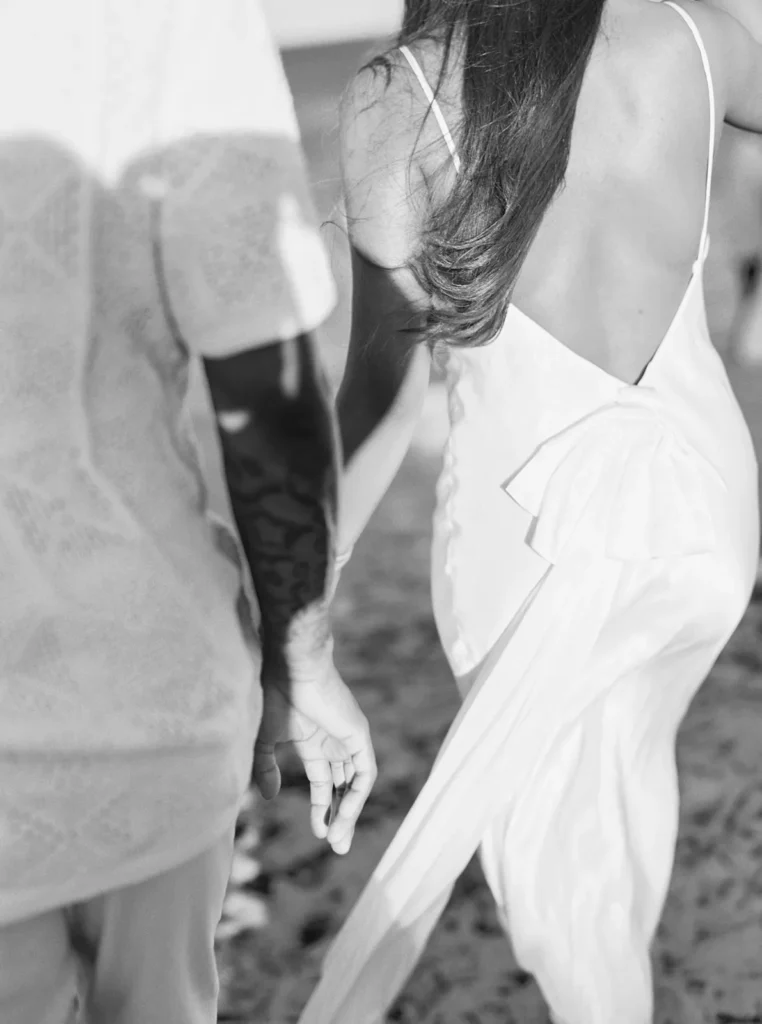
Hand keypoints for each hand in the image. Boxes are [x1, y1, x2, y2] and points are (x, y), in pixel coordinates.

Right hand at [252, 657, 376, 854]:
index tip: (319, 834)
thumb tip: (268, 797)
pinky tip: (346, 816)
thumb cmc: (275, 696)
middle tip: (337, 846)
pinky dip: (357, 796)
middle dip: (341, 818)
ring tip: (338, 840)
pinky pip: (364, 773)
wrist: (290, 668)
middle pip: (344, 788)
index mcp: (314, 743)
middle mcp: (335, 743)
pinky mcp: (359, 735)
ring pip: (355, 784)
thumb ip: (265, 768)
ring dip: (349, 813)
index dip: (322, 810)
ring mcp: (349, 739)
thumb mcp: (264, 739)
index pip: (325, 784)